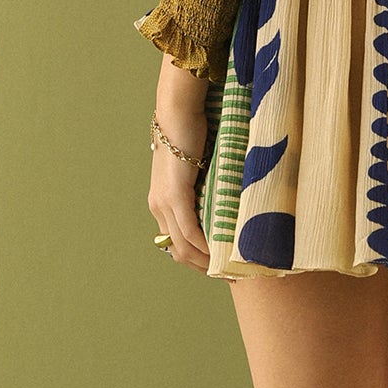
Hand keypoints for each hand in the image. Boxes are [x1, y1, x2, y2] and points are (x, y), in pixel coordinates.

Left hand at [149, 62, 210, 269]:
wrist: (178, 113)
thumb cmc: (191, 134)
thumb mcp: (198, 168)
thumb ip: (204, 188)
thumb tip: (226, 200)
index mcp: (161, 202)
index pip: (176, 243)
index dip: (196, 259)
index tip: (219, 266)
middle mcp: (158, 207)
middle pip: (178, 251)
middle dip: (203, 266)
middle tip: (228, 274)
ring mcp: (164, 203)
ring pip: (183, 246)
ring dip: (206, 261)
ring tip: (229, 269)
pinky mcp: (175, 196)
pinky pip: (189, 232)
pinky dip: (205, 247)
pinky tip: (220, 255)